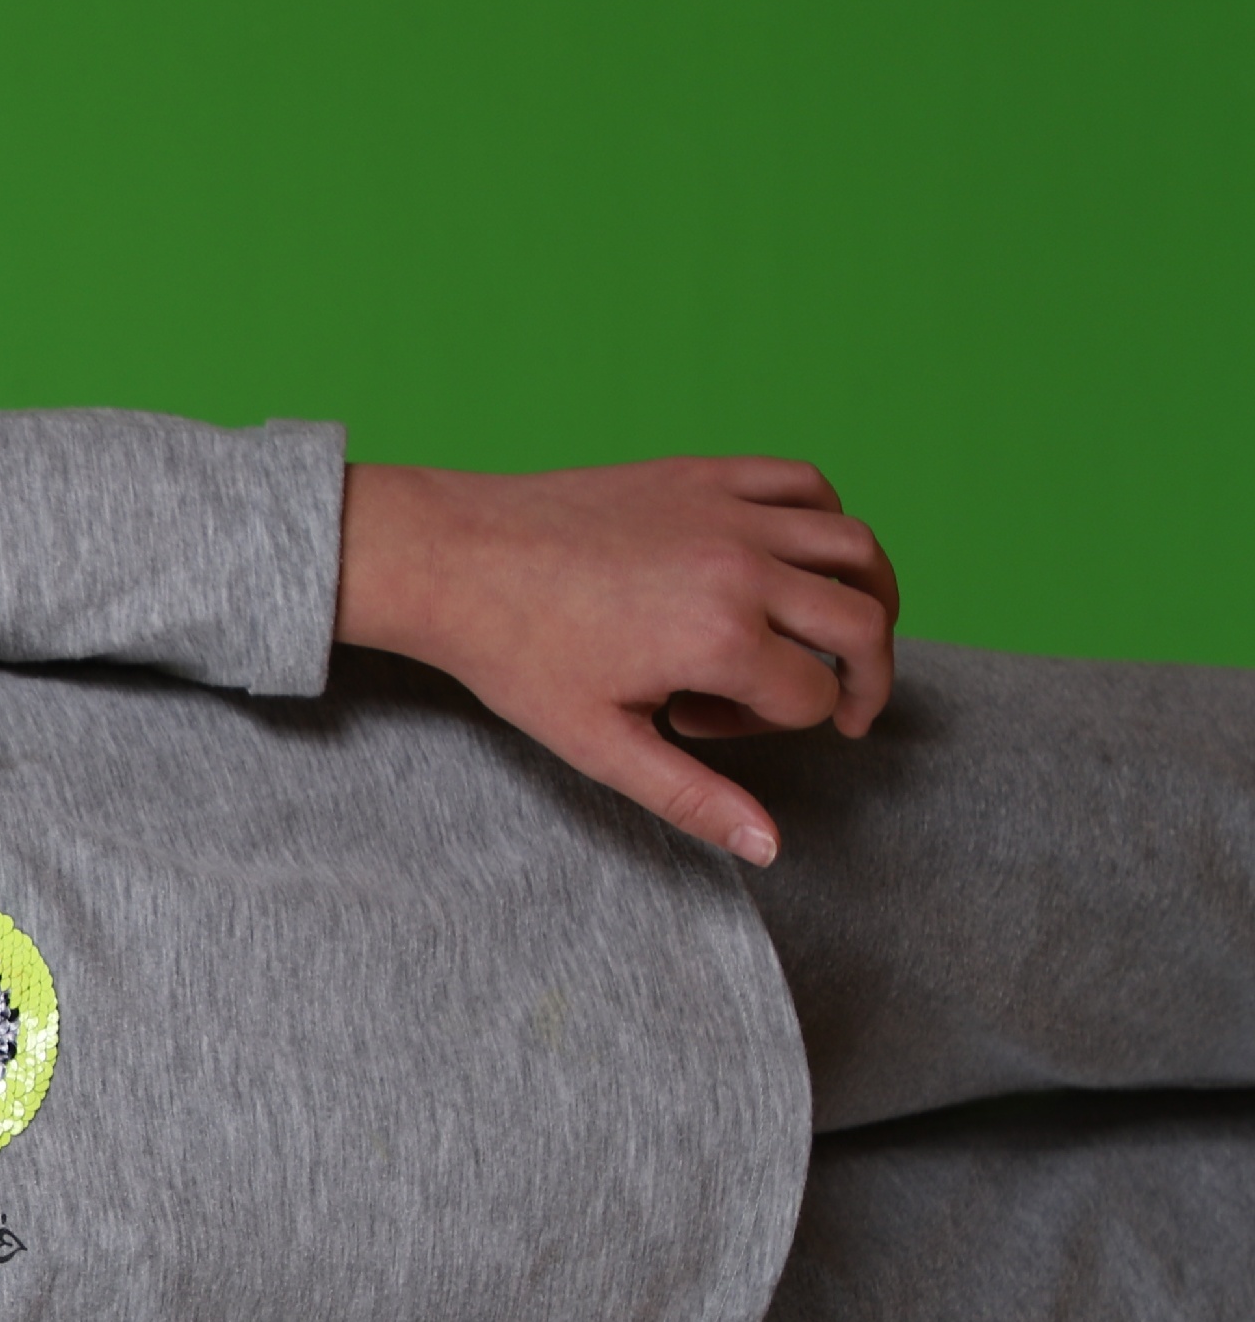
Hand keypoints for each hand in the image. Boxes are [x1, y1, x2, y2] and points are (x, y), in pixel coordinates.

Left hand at [336, 457, 901, 866]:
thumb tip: (769, 847)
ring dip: (870, 594)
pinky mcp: (703, 473)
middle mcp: (741, 567)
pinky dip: (825, 519)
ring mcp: (726, 511)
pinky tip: (795, 559)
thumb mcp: (599, 746)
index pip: (812, 694)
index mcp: (719, 639)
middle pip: (862, 621)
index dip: (779, 727)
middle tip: (846, 706)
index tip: (705, 726)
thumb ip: (692, 796)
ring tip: (842, 634)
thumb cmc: (514, 655)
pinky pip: (803, 482)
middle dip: (869, 675)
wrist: (451, 560)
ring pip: (852, 545)